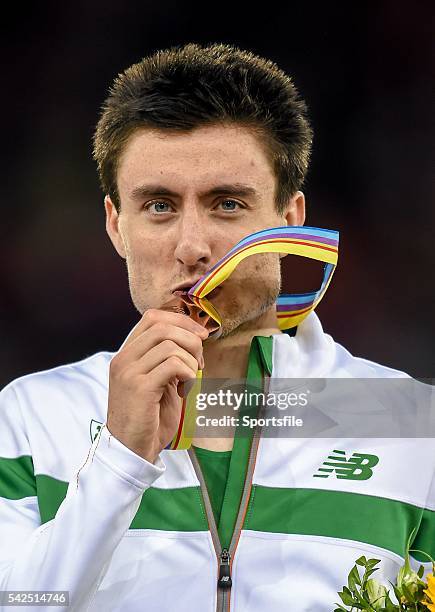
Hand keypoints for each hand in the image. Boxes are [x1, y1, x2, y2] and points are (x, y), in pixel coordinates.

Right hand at [106, 308, 208, 462]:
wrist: (132, 450)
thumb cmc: (149, 418)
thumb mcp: (158, 381)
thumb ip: (168, 359)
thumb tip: (195, 338)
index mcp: (126, 354)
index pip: (152, 317)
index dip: (181, 320)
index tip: (200, 336)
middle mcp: (124, 359)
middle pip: (163, 327)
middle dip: (191, 340)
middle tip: (200, 362)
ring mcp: (129, 372)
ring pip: (170, 345)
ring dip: (191, 361)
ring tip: (190, 381)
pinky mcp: (140, 387)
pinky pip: (173, 365)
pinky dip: (188, 374)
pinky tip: (185, 390)